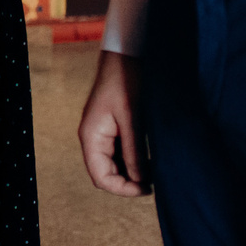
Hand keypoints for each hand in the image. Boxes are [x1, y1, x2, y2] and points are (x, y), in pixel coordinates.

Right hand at [77, 50, 148, 197]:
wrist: (126, 56)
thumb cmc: (125, 81)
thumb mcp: (132, 118)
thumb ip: (134, 150)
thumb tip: (141, 180)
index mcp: (91, 136)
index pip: (101, 177)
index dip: (122, 188)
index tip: (147, 189)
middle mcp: (93, 138)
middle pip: (106, 174)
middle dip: (128, 182)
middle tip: (154, 183)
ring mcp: (102, 134)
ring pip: (114, 166)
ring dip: (132, 172)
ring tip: (155, 172)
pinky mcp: (113, 129)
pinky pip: (120, 154)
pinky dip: (134, 161)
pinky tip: (150, 160)